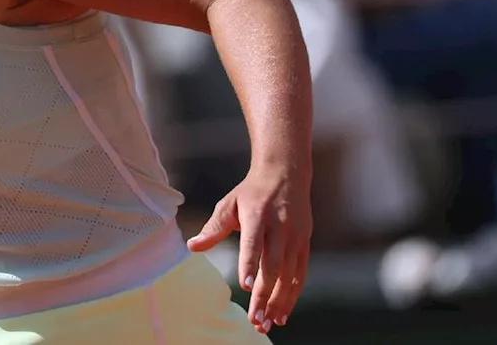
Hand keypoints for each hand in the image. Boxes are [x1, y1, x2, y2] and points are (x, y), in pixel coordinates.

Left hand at [187, 161, 312, 332]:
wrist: (285, 175)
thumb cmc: (251, 193)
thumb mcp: (229, 204)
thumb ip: (213, 228)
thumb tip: (192, 246)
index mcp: (258, 215)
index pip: (254, 243)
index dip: (250, 264)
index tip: (245, 286)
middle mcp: (280, 227)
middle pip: (273, 265)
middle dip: (264, 294)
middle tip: (255, 319)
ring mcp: (295, 237)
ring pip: (289, 275)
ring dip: (279, 301)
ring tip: (266, 322)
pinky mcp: (304, 244)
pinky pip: (299, 275)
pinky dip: (291, 295)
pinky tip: (281, 314)